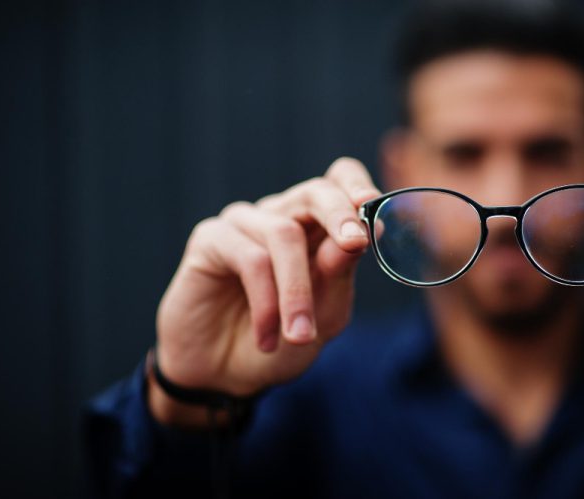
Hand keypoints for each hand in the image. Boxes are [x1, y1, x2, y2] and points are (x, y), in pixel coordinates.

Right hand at [148, 158, 380, 425]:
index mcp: (317, 228)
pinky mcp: (210, 239)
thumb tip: (360, 235)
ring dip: (297, 292)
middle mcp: (281, 217)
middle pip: (315, 192)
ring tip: (300, 338)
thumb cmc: (282, 342)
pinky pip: (248, 257)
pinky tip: (266, 338)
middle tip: (355, 243)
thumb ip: (340, 274)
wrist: (226, 377)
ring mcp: (244, 224)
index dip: (356, 185)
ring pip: (284, 234)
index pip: (339, 182)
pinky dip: (265, 302)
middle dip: (340, 215)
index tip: (373, 206)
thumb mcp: (325, 314)